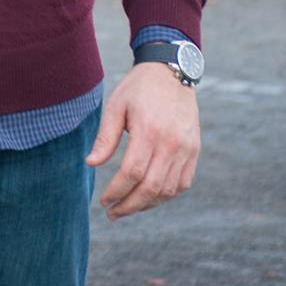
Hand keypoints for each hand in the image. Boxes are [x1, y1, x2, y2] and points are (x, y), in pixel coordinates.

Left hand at [87, 62, 199, 219]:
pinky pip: (183, 183)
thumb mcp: (116, 106)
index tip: (103, 200)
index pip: (132, 173)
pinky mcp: (195, 151)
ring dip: (147, 204)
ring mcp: (187, 149)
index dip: (116, 191)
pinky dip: (166, 195)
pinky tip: (150, 197)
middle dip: (130, 205)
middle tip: (112, 213)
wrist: (172, 72)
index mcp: (149, 131)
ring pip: (168, 190)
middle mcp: (172, 144)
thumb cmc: (139, 88)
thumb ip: (105, 137)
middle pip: (151, 188)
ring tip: (128, 206)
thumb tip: (91, 164)